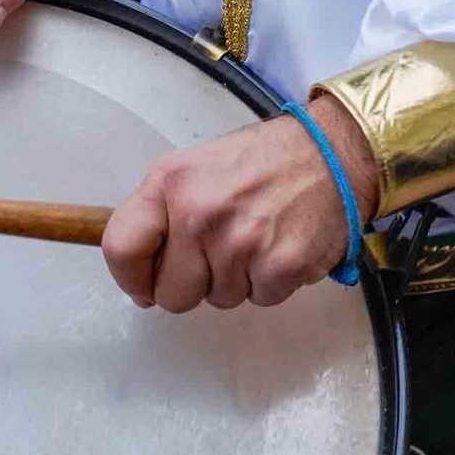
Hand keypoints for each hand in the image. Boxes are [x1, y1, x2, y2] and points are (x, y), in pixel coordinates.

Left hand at [102, 95, 380, 311]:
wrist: (333, 154)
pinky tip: (279, 246)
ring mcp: (241, 242)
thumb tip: (139, 273)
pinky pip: (259, 300)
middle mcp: (200, 212)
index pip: (121, 248)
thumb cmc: (263, 162)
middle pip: (171, 294)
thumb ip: (162, 213)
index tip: (144, 285)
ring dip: (236, 280)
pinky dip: (270, 282)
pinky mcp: (280, 265)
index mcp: (170, 183)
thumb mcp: (196, 168)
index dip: (130, 278)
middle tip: (219, 253)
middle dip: (193, 284)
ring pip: (218, 300)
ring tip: (256, 238)